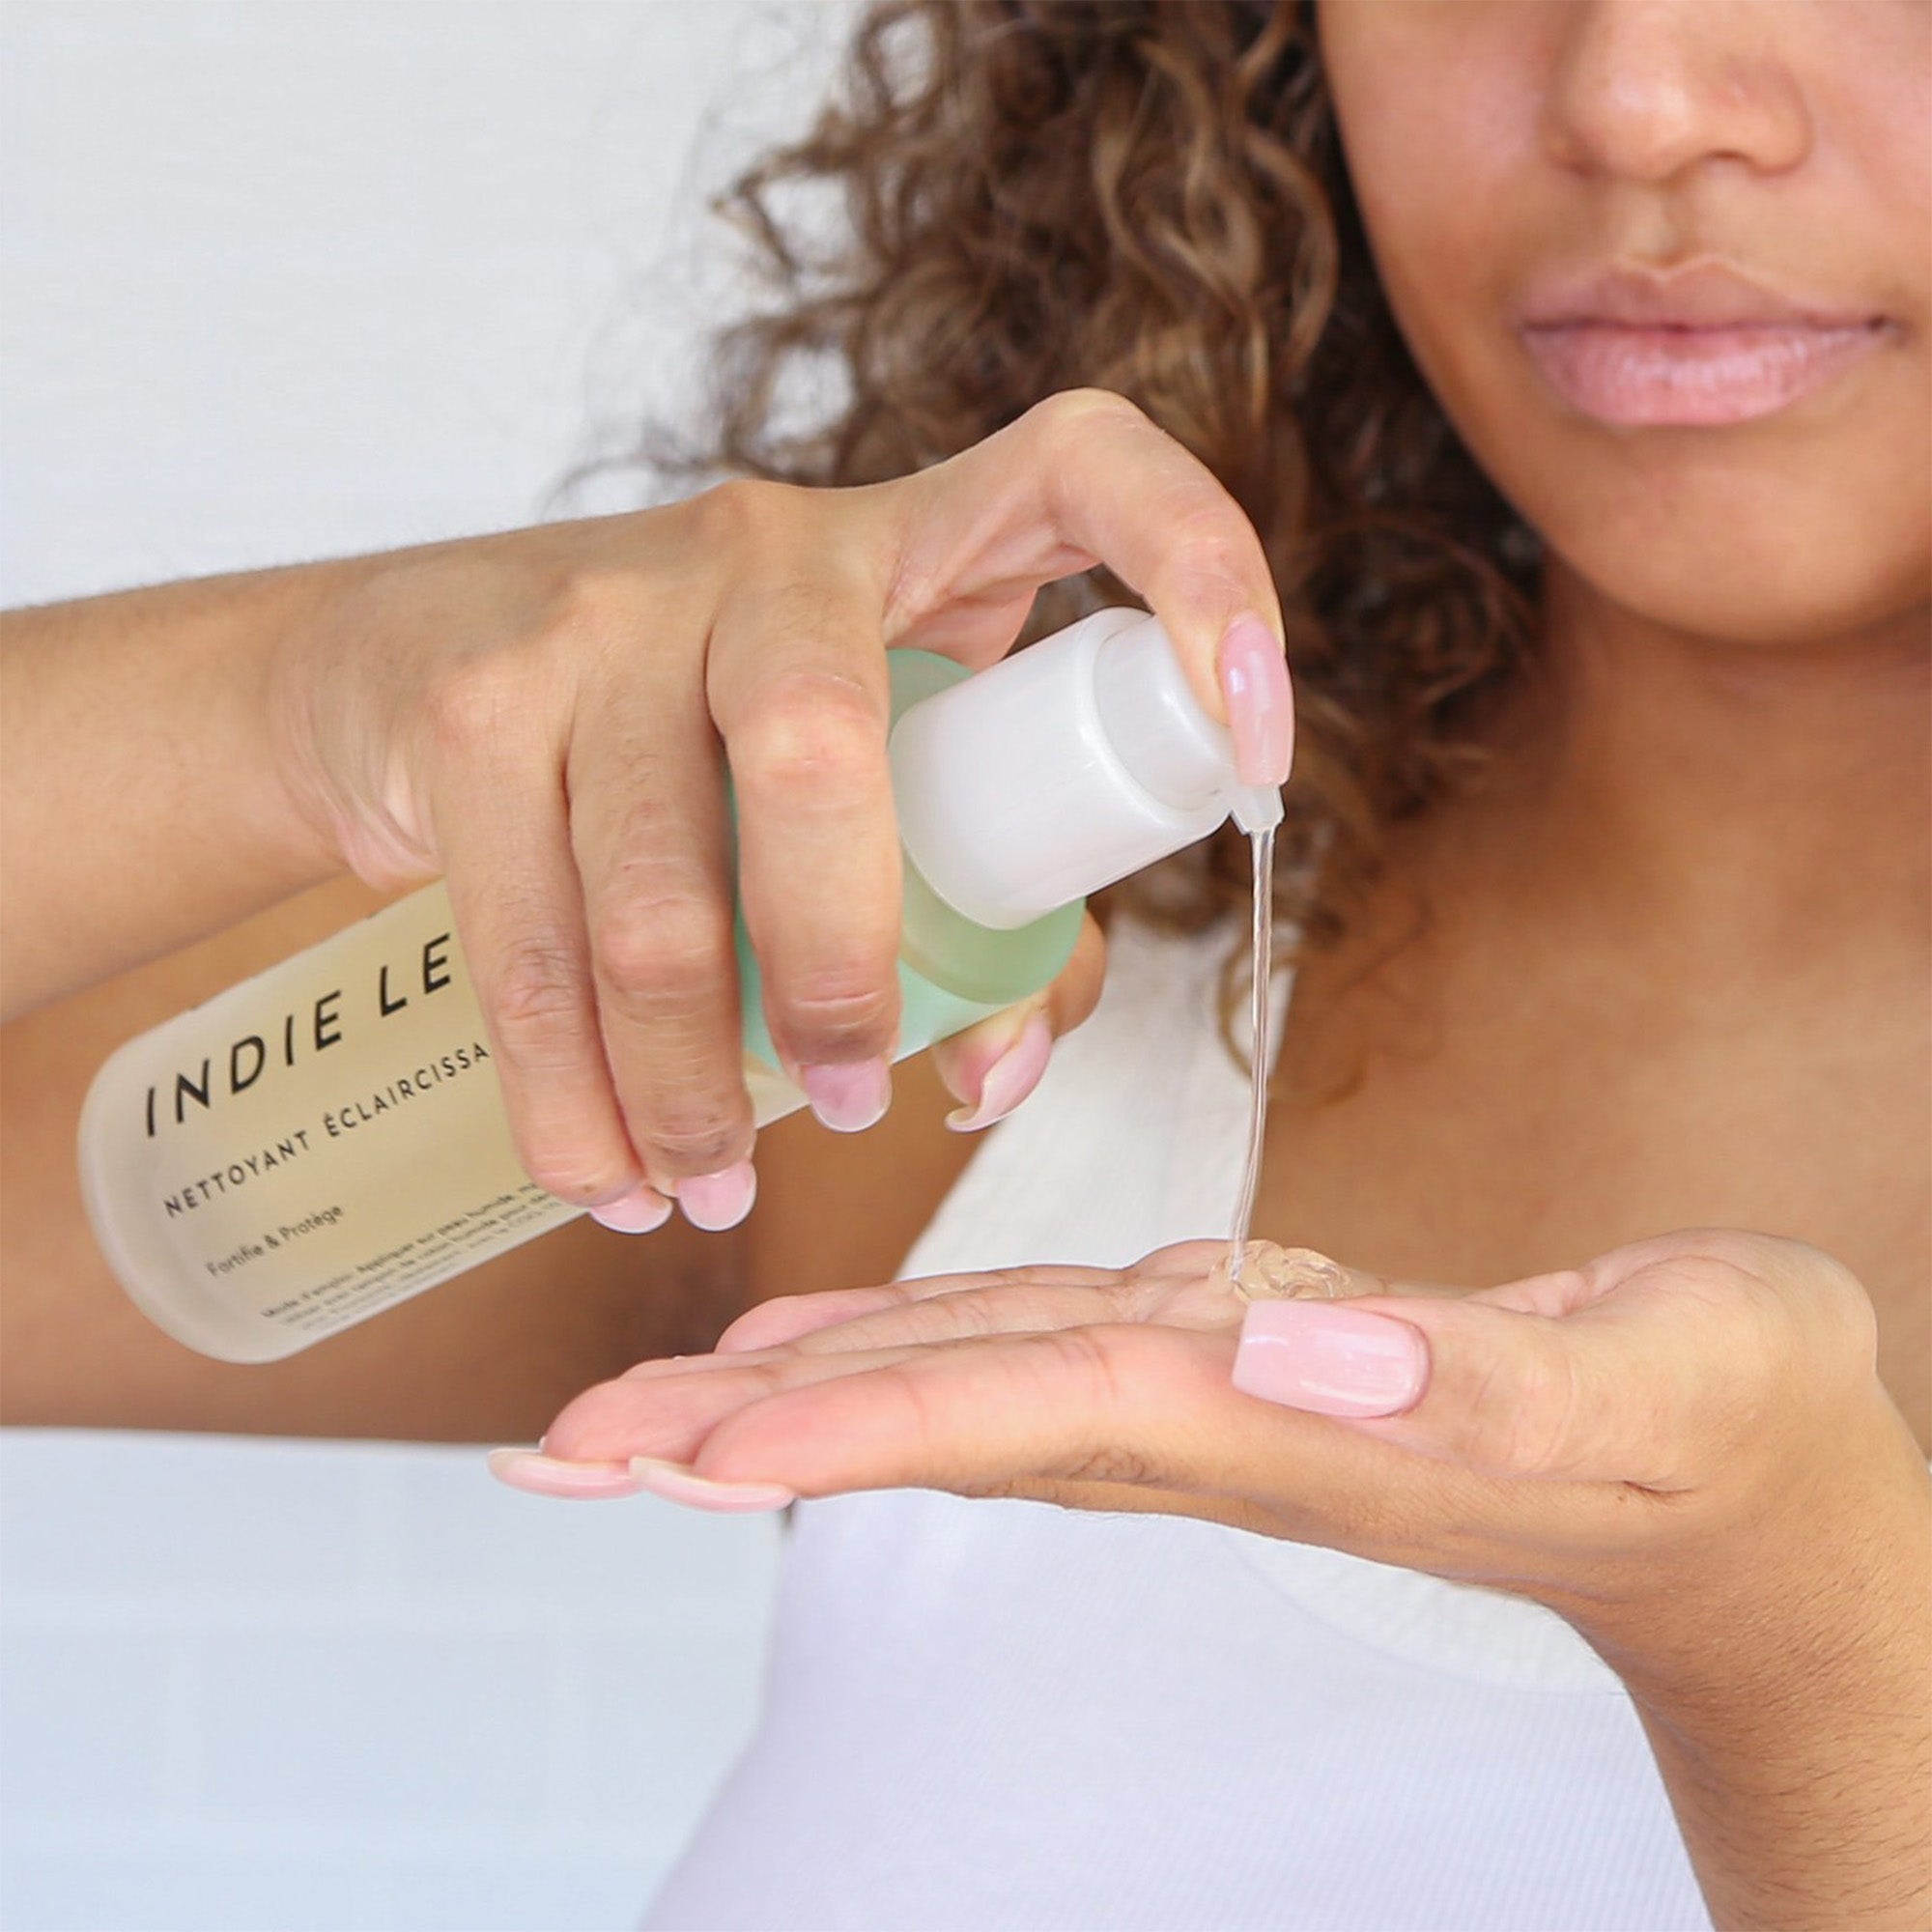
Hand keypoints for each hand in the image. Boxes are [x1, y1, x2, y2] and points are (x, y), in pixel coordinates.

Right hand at [265, 391, 1290, 1231]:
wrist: (409, 669)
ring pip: (657, 896)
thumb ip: (982, 915)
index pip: (1081, 465)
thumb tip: (991, 1074)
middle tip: (853, 1103)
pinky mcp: (472, 698)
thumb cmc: (697, 749)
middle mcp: (763, 550)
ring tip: (708, 1191)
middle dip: (844, 975)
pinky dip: (571, 1099)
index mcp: (912, 550)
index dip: (1198, 568)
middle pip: (826, 757)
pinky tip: (602, 1173)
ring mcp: (599, 612)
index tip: (1258, 745)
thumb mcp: (863, 785)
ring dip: (692, 1088)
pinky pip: (527, 943)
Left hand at [503, 1228, 1931, 1930]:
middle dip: (746, 1439)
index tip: (689, 1461)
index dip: (862, 1432)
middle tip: (561, 1456)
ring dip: (791, 1397)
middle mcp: (1208, 1419)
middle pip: (940, 1424)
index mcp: (1284, 1421)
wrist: (1735, 1489)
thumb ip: (1489, 1380)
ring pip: (963, 1386)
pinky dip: (910, 1348)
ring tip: (634, 1414)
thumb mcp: (1667, 1382)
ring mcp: (1206, 1395)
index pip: (1036, 1419)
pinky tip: (822, 1354)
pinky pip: (1032, 1348)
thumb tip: (1302, 1355)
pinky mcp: (1227, 1360)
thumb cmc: (1722, 1432)